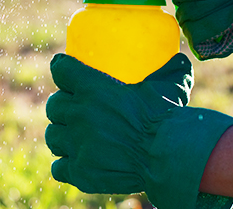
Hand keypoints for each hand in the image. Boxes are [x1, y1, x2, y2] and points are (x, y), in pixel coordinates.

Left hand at [45, 53, 232, 208]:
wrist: (167, 156)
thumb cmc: (168, 117)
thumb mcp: (171, 84)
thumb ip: (171, 70)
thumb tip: (179, 60)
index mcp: (92, 88)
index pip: (61, 71)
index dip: (61, 70)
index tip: (64, 71)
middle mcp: (78, 114)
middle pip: (54, 106)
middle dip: (61, 106)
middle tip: (74, 110)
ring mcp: (77, 145)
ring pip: (53, 136)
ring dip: (61, 135)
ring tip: (72, 137)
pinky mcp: (80, 172)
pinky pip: (59, 167)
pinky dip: (66, 165)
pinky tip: (75, 163)